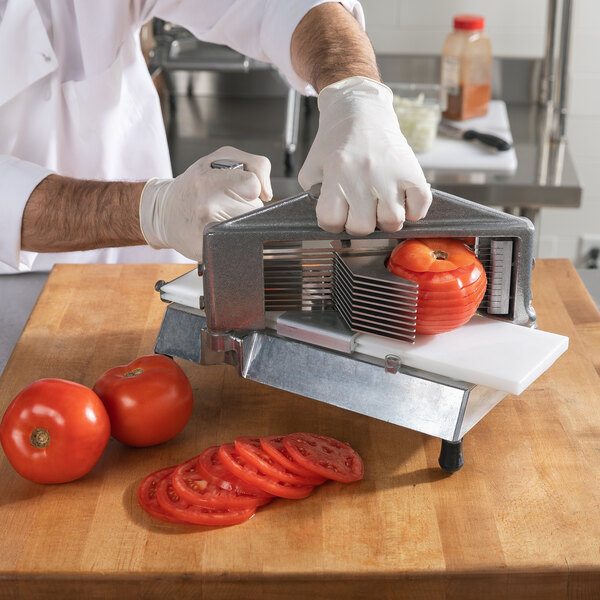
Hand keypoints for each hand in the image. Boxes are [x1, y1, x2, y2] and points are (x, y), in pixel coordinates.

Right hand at [139, 147, 271, 260]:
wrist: (164, 211)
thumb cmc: (195, 183)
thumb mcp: (221, 159)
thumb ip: (255, 165)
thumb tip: (267, 193)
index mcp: (209, 181)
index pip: (253, 185)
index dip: (250, 187)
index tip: (238, 188)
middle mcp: (206, 206)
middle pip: (254, 209)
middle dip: (246, 205)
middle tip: (226, 202)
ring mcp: (207, 231)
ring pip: (249, 226)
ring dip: (241, 222)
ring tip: (222, 215)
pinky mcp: (207, 250)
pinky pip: (237, 243)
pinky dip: (232, 237)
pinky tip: (218, 229)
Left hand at [298, 76, 431, 235]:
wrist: (362, 111)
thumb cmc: (337, 142)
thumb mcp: (313, 166)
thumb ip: (315, 194)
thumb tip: (329, 219)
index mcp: (336, 173)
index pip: (331, 220)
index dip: (333, 223)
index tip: (338, 215)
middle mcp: (363, 174)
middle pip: (362, 227)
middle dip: (359, 224)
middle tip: (360, 210)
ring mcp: (390, 173)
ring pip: (392, 221)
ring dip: (386, 220)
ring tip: (381, 206)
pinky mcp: (412, 170)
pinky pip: (419, 207)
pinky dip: (413, 210)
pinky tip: (402, 200)